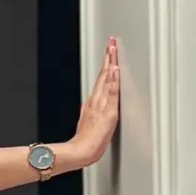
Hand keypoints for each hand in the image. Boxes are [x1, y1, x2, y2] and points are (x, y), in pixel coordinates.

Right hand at [66, 38, 120, 167]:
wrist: (80, 152)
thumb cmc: (85, 143)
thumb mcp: (86, 124)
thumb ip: (88, 113)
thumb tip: (87, 106)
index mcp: (92, 103)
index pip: (101, 79)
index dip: (105, 65)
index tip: (108, 53)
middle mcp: (96, 101)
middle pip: (104, 75)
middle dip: (108, 58)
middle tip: (112, 42)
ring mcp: (102, 105)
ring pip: (108, 79)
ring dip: (111, 63)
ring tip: (113, 49)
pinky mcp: (108, 112)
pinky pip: (112, 92)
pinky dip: (113, 80)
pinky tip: (115, 69)